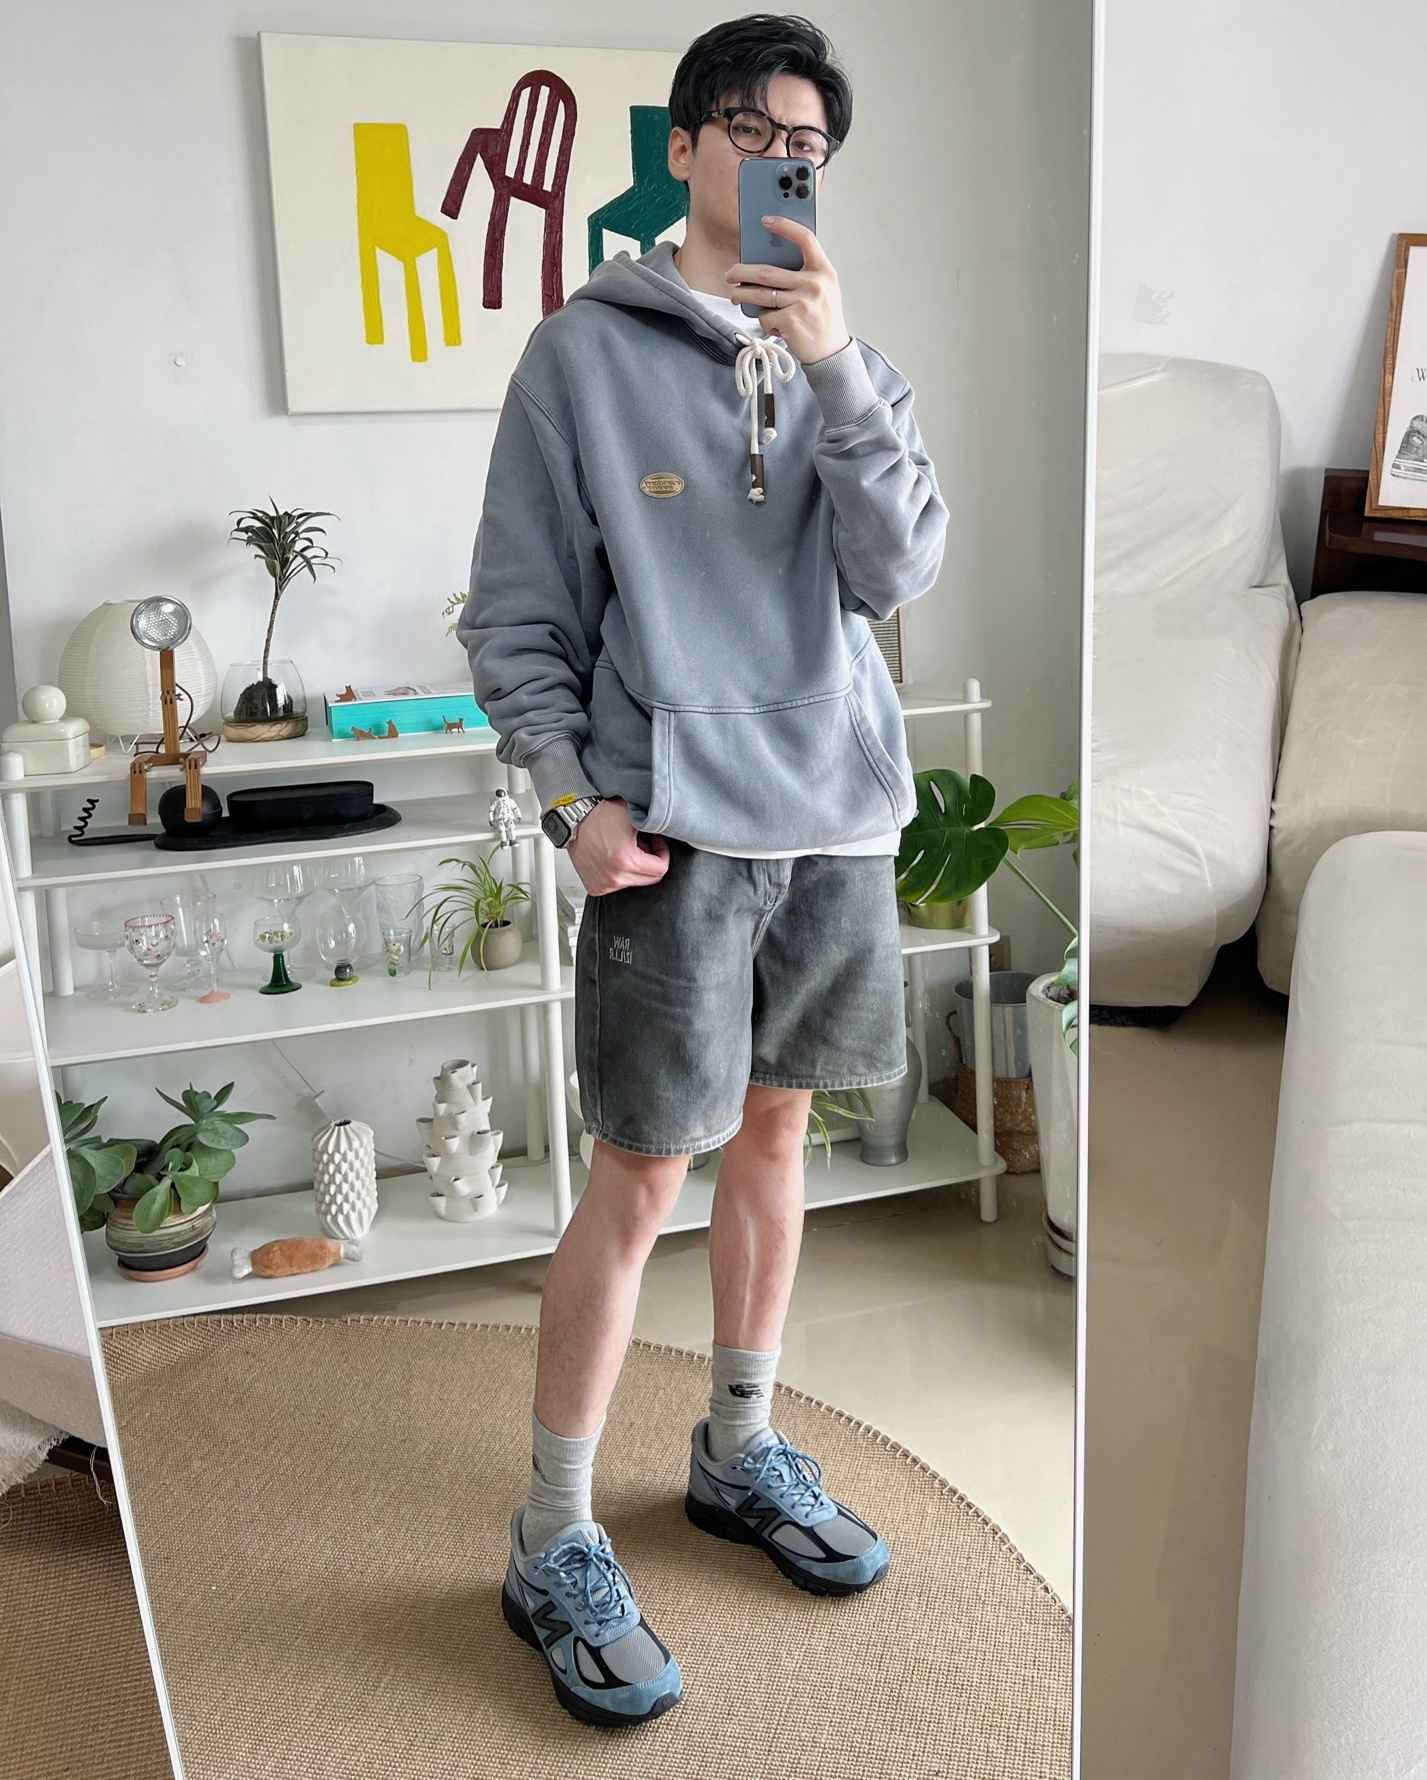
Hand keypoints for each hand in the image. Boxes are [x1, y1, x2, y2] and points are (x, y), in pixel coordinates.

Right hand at [568, 798, 669, 895]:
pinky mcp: (595, 887)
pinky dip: (620, 873)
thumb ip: (654, 828)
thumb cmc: (599, 815)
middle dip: (651, 862)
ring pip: (634, 882)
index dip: (662, 853)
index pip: (661, 869)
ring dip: (635, 868)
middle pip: (650, 879)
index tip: (656, 843)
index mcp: (627, 861)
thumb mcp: (634, 817)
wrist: (573, 819)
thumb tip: (668, 837)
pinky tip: (615, 858)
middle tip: (644, 846)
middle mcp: (615, 877)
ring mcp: (604, 884)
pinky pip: (618, 885)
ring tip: (626, 849)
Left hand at [724, 215, 852, 364]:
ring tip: (734, 295)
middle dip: (742, 272)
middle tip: (731, 273)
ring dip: (741, 294)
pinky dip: (764, 321)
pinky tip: (774, 325)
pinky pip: (766, 316)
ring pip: (761, 294)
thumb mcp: (823, 290)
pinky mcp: (791, 321)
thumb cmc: (823, 319)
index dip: (785, 226)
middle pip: (768, 272)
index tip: (766, 221)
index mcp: (824, 271)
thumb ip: (804, 274)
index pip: (805, 239)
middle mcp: (815, 284)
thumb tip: (767, 262)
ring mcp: (802, 303)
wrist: (831, 352)